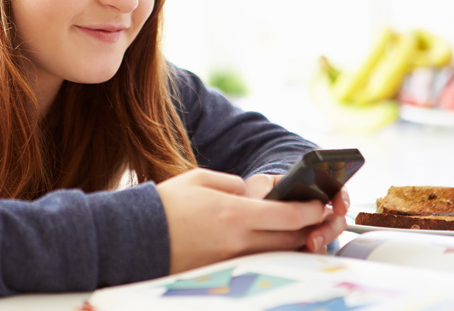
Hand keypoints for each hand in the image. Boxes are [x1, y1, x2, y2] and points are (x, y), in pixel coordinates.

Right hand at [156, 168, 329, 273]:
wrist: (134, 236)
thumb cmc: (166, 203)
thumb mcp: (201, 179)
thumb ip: (235, 184)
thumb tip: (256, 194)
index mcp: (234, 213)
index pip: (288, 216)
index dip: (310, 210)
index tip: (320, 204)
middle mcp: (237, 242)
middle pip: (289, 240)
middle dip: (308, 229)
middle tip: (314, 218)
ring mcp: (230, 262)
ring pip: (276, 255)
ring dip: (290, 243)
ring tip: (294, 230)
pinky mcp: (221, 274)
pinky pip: (255, 264)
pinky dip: (267, 254)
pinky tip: (267, 244)